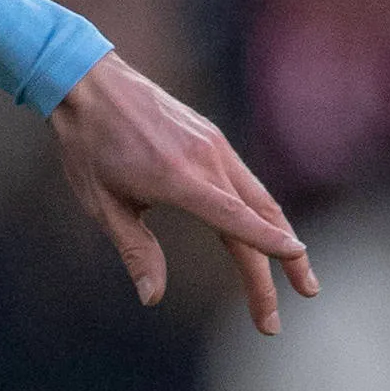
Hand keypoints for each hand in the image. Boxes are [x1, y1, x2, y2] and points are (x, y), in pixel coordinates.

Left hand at [50, 53, 319, 335]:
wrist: (90, 85)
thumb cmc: (88, 147)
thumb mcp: (103, 205)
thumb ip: (135, 250)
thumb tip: (152, 296)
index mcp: (178, 179)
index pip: (234, 218)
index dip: (267, 242)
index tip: (298, 258)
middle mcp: (207, 161)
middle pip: (258, 219)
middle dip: (281, 265)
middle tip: (297, 305)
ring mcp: (215, 147)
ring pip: (261, 200)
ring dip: (282, 238)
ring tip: (300, 274)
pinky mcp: (213, 140)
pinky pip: (247, 182)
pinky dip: (263, 213)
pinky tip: (268, 235)